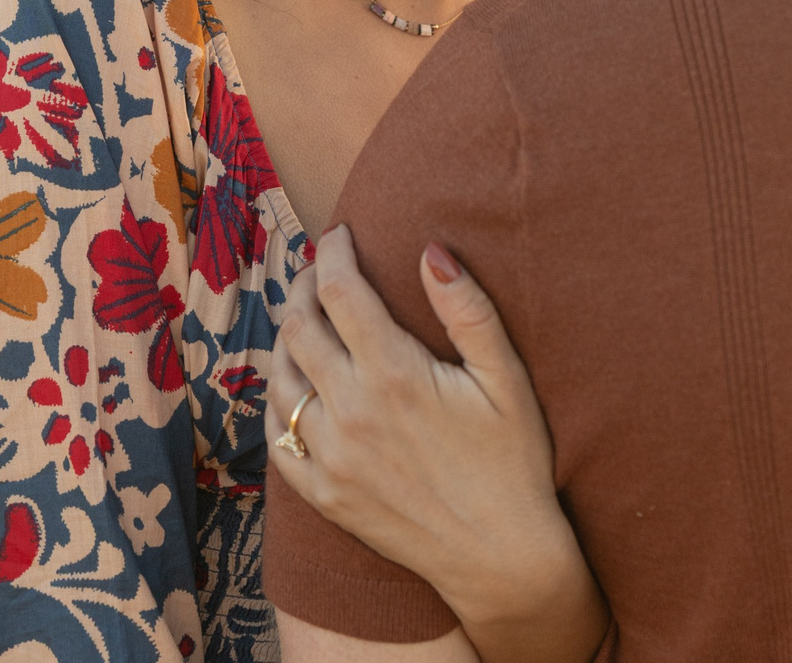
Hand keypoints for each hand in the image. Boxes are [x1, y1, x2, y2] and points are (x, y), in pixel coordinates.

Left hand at [268, 227, 608, 662]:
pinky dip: (279, 398)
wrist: (499, 557)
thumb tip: (432, 251)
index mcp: (394, 374)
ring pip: (280, 377)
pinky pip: (277, 434)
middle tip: (317, 269)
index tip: (339, 234)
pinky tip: (295, 384)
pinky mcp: (323, 494)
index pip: (339, 290)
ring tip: (305, 318)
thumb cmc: (514, 462)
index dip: (332, 252)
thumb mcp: (506, 379)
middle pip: (298, 325)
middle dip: (303, 285)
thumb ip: (467, 311)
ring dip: (287, 337)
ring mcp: (330, 457)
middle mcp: (349, 412)